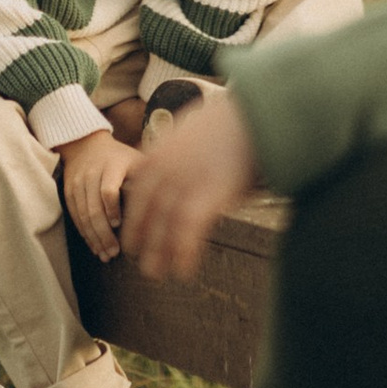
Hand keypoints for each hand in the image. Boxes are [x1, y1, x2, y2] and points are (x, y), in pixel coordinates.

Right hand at [55, 125, 140, 259]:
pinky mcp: (68, 192)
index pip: (108, 191)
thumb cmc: (119, 157)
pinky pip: (75, 216)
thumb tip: (169, 201)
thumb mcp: (135, 159)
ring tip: (105, 255)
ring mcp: (78, 183)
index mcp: (112, 165)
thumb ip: (149, 177)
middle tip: (114, 252)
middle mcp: (91, 174)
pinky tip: (95, 246)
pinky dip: (85, 233)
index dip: (113, 210)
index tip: (119, 226)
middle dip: (104, 233)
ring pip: (83, 215)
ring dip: (94, 238)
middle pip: (94, 208)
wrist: (85, 144)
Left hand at [122, 91, 260, 280]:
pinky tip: (184, 271)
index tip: (132, 237)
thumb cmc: (231, 123)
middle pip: (147, 212)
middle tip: (140, 262)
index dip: (134, 219)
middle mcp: (167, 168)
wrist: (255, 113)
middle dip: (143, 239)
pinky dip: (184, 253)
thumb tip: (182, 166)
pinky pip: (189, 231)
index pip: (139, 193)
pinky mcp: (209, 194)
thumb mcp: (192, 131)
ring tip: (157, 274)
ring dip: (160, 253)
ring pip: (164, 226)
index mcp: (160, 152)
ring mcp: (186, 181)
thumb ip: (180, 151)